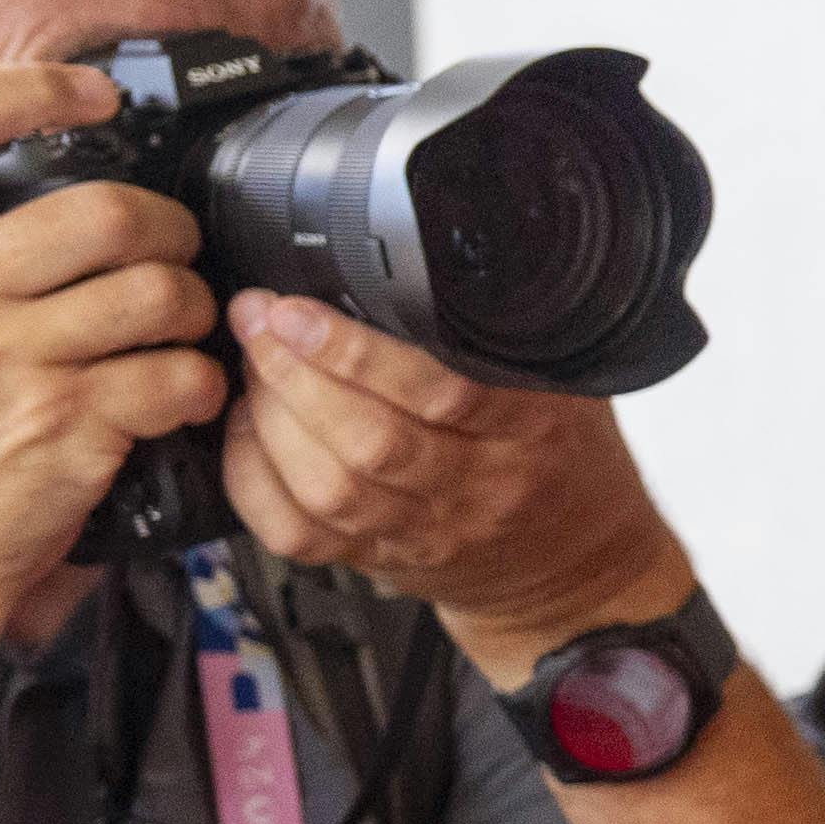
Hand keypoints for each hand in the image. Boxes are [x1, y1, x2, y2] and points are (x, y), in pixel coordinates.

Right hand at [0, 63, 222, 610]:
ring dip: (191, 316)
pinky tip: (179, 401)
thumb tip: (83, 222)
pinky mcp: (65, 419)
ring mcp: (11, 354)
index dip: (32, 93)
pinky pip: (175, 374)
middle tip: (173, 260)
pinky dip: (199, 387)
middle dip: (167, 234)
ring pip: (155, 294)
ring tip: (179, 338)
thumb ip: (11, 269)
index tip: (91, 91)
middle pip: (105, 215)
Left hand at [218, 290, 688, 664]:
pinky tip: (247, 429)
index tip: (298, 310)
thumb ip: (504, 336)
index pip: (443, 393)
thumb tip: (417, 260)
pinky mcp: (380, 559)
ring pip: (327, 487)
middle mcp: (480, 489)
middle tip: (256, 320)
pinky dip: (253, 477)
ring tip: (253, 365)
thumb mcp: (566, 382)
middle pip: (371, 443)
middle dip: (293, 374)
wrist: (577, 563)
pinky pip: (296, 532)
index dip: (356, 353)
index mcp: (533, 432)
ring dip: (269, 419)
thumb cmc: (564, 455)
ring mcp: (426, 532)